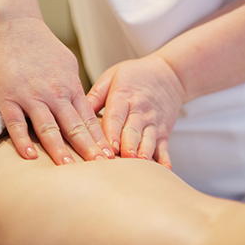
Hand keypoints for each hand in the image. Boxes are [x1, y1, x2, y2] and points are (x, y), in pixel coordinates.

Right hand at [0, 18, 114, 164]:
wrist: (15, 26)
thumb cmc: (43, 47)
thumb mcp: (68, 66)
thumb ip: (76, 89)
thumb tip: (88, 108)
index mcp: (71, 88)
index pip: (90, 120)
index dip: (100, 139)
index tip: (111, 157)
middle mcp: (54, 95)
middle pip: (75, 127)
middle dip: (88, 148)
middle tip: (100, 167)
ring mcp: (31, 97)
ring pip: (48, 127)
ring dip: (59, 148)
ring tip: (68, 167)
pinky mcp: (8, 97)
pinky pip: (16, 123)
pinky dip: (23, 140)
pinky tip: (30, 157)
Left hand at [86, 54, 185, 168]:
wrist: (169, 74)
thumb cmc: (134, 76)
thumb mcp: (112, 77)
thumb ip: (95, 96)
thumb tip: (75, 112)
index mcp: (123, 97)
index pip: (116, 116)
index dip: (111, 132)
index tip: (108, 146)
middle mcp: (140, 111)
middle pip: (133, 130)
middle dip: (128, 145)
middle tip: (123, 158)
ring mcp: (154, 122)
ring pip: (149, 139)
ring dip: (145, 152)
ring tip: (140, 163)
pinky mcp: (164, 131)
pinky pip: (164, 147)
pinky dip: (165, 159)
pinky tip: (164, 169)